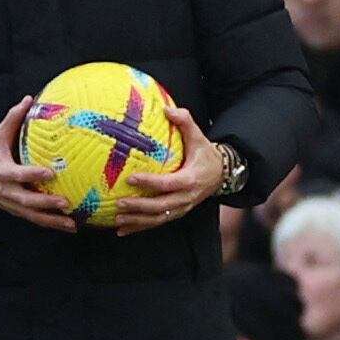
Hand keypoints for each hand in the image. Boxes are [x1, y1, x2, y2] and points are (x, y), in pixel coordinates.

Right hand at [0, 96, 75, 232]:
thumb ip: (12, 119)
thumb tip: (28, 100)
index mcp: (2, 171)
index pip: (18, 174)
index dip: (33, 174)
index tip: (50, 172)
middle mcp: (6, 191)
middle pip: (27, 201)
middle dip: (46, 204)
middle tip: (66, 202)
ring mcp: (10, 203)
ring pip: (32, 215)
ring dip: (52, 221)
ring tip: (71, 224)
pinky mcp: (14, 211)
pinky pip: (33, 219)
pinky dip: (50, 223)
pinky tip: (68, 226)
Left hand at [114, 106, 223, 234]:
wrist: (221, 174)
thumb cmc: (205, 153)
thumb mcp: (198, 137)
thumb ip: (185, 121)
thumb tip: (167, 108)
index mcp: (190, 179)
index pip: (167, 184)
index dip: (149, 183)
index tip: (131, 178)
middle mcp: (186, 197)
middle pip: (161, 207)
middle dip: (139, 207)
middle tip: (119, 203)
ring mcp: (182, 208)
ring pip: (158, 219)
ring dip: (137, 222)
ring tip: (117, 220)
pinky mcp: (177, 214)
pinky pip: (157, 223)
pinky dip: (139, 228)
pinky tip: (121, 231)